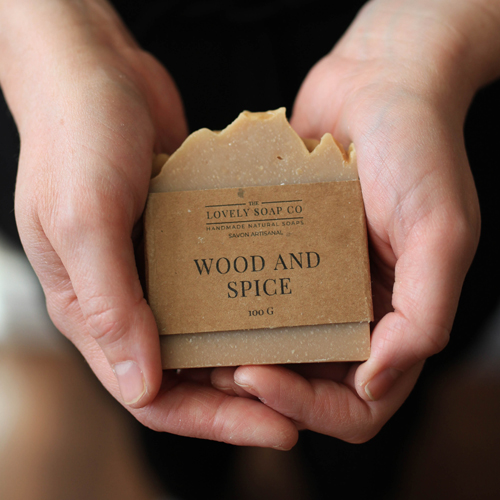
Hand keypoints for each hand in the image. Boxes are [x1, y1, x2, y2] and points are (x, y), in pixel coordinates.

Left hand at [211, 0, 499, 443]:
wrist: (377, 83)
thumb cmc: (418, 149)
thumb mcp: (441, 233)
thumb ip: (423, 315)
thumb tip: (376, 381)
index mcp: (394, 319)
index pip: (357, 402)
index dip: (309, 406)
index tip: (258, 376)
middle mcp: (353, 309)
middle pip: (307, 382)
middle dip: (263, 386)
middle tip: (217, 367)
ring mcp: (316, 280)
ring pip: (274, 342)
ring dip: (239, 351)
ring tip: (200, 341)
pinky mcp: (286, 248)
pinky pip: (257, 288)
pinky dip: (232, 302)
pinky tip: (201, 294)